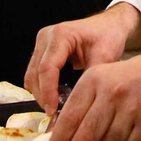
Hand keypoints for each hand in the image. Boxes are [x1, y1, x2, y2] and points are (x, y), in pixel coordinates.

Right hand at [24, 4, 140, 111]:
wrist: (109, 25)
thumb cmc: (109, 36)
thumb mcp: (105, 57)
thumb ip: (90, 79)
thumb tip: (77, 104)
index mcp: (61, 35)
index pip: (47, 68)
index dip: (48, 92)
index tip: (54, 111)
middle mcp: (46, 37)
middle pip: (35, 74)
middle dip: (43, 97)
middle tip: (56, 115)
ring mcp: (42, 43)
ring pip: (31, 76)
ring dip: (41, 94)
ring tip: (57, 109)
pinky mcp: (41, 51)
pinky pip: (35, 74)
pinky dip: (42, 88)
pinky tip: (55, 98)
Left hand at [44, 40, 140, 140]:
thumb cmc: (132, 78)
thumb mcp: (102, 78)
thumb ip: (83, 104)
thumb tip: (63, 138)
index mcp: (94, 80)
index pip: (69, 119)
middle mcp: (112, 93)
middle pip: (85, 138)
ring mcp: (132, 108)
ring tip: (112, 133)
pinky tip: (130, 131)